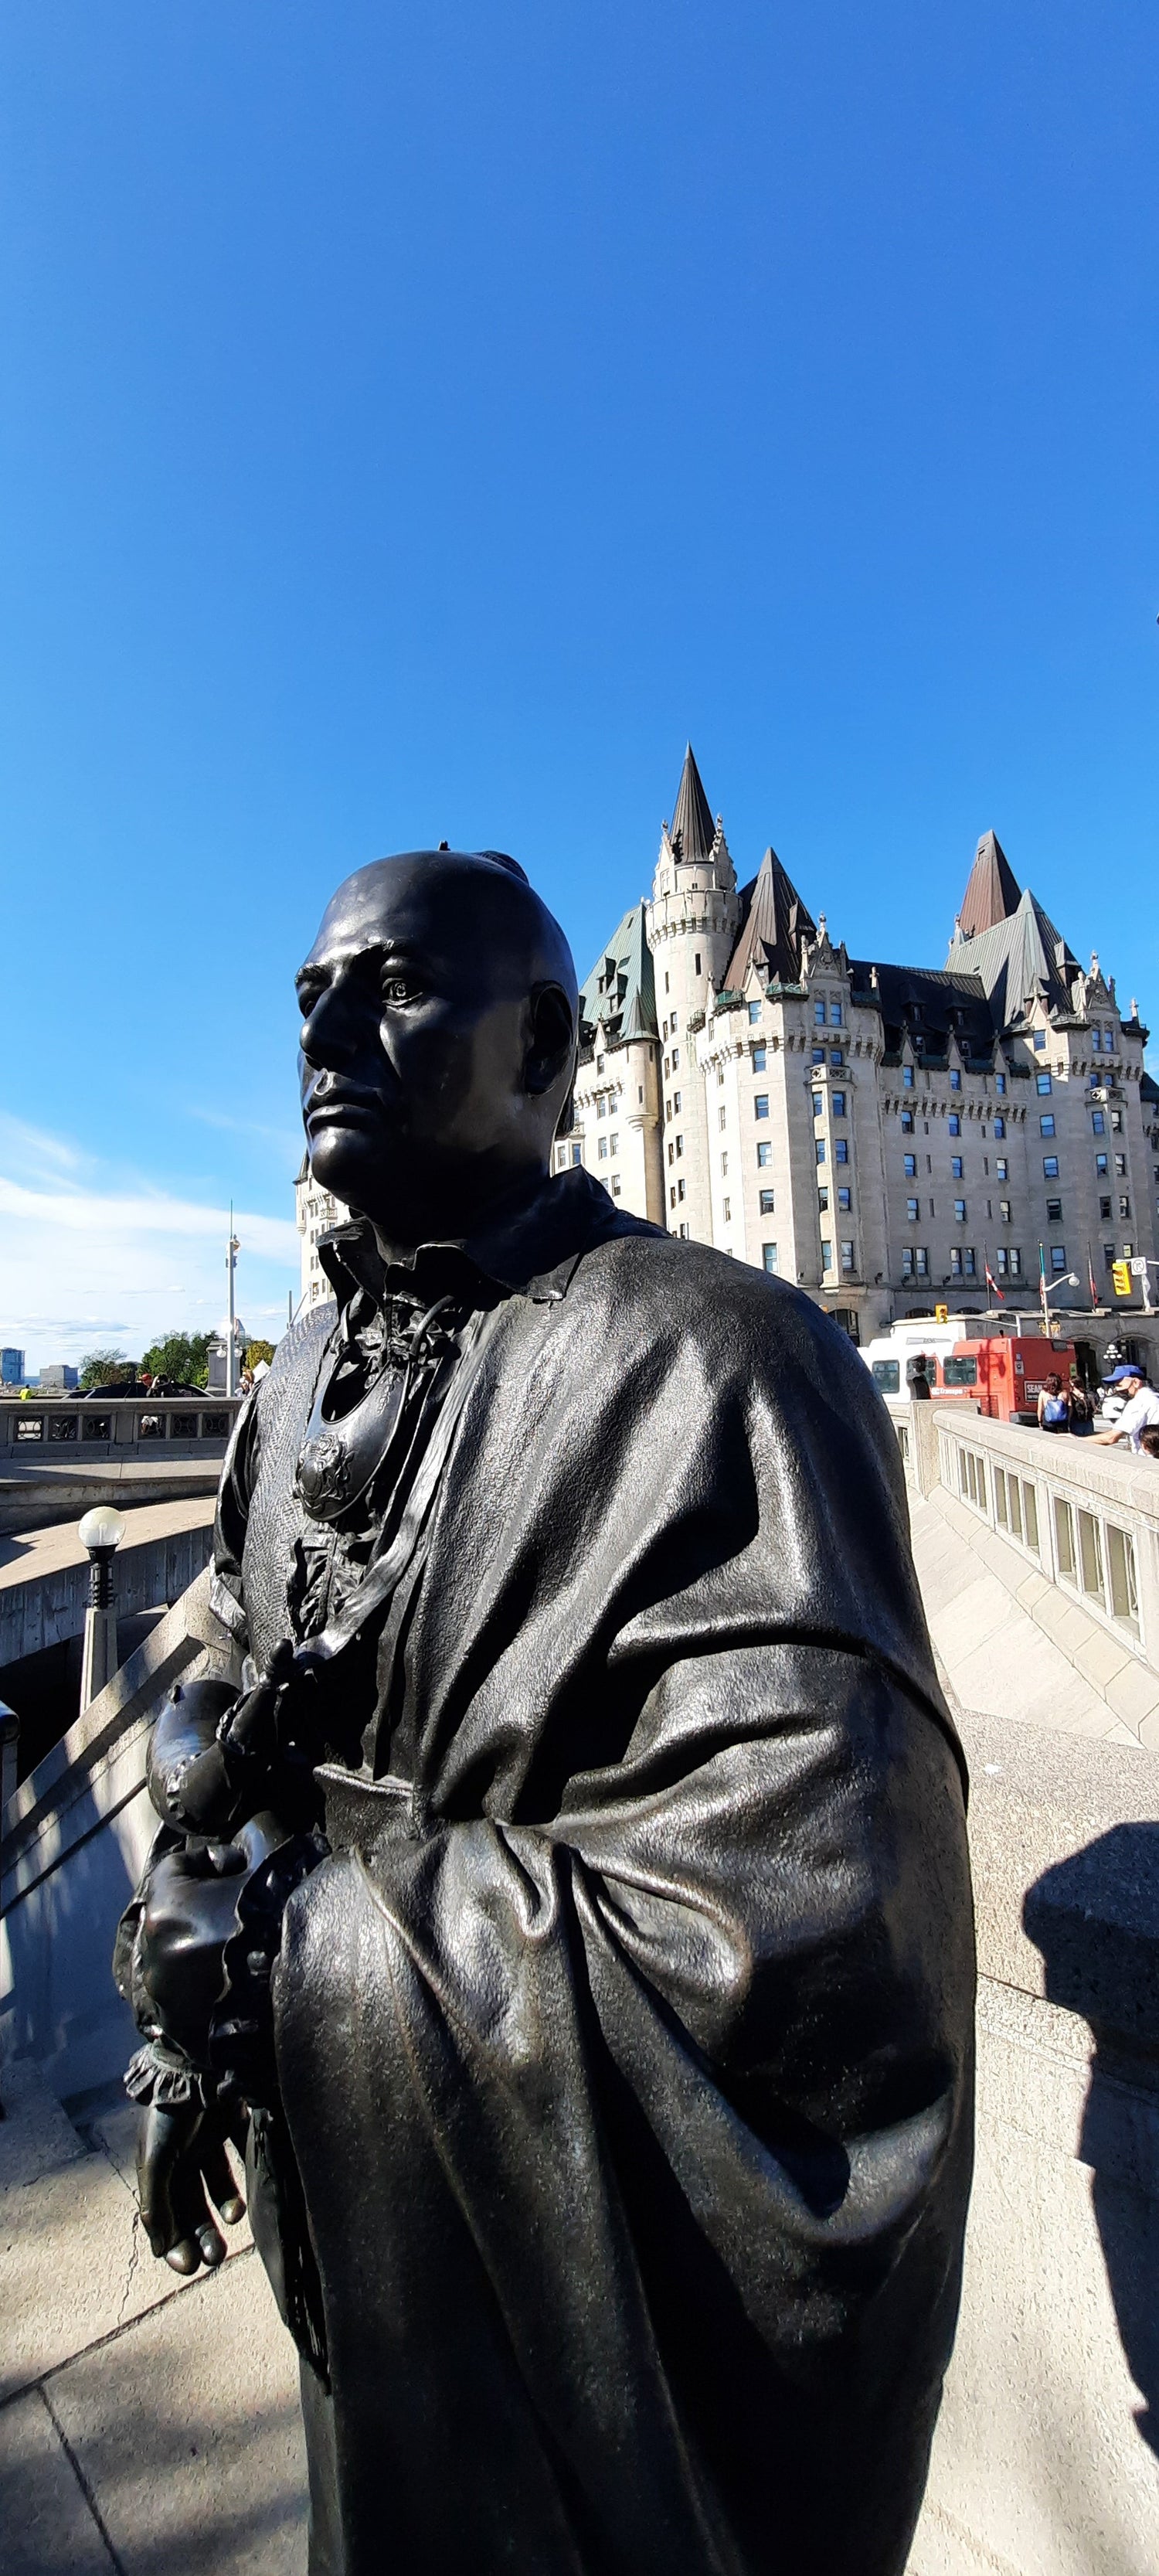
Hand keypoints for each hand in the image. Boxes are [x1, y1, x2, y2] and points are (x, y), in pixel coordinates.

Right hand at [136, 2093, 246, 2275]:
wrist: (197, 2064)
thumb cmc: (171, 2116)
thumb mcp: (156, 2161)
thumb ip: (156, 2205)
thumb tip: (160, 2250)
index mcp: (157, 2167)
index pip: (163, 2214)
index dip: (173, 2242)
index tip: (188, 2267)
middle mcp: (180, 2158)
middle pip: (190, 2206)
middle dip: (200, 2234)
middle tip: (215, 2259)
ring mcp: (205, 2143)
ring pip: (215, 2189)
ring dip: (221, 2214)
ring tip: (230, 2229)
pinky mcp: (229, 2128)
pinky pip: (234, 2164)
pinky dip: (237, 2186)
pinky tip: (238, 2208)